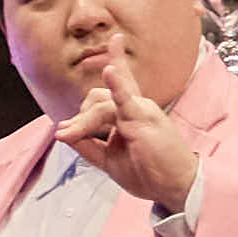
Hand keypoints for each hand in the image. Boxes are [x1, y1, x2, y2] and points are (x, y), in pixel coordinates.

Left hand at [62, 63, 202, 212]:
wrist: (175, 187)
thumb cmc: (148, 172)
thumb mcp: (108, 159)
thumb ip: (86, 145)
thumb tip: (62, 132)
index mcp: (131, 113)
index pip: (120, 82)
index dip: (115, 61)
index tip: (110, 48)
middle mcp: (137, 106)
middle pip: (97, 98)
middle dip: (79, 117)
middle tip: (66, 134)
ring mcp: (141, 111)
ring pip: (101, 104)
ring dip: (82, 121)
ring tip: (69, 134)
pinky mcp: (143, 120)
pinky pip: (125, 100)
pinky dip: (117, 85)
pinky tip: (109, 70)